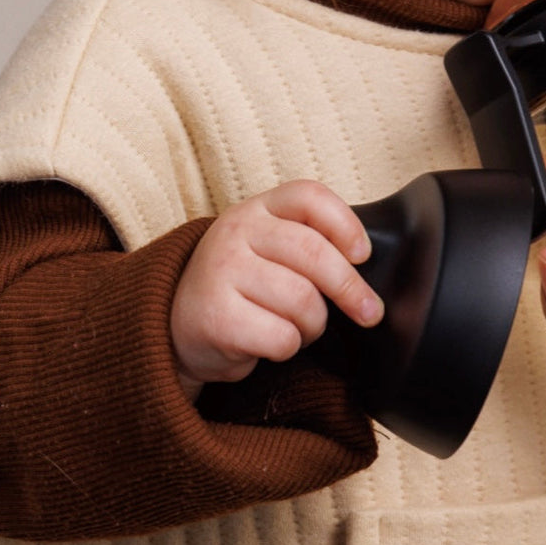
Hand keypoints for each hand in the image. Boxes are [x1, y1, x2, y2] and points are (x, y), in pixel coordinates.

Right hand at [170, 180, 382, 393]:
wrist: (177, 322)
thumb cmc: (241, 283)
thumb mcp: (269, 246)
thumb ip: (310, 240)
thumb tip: (367, 265)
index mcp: (258, 207)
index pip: (310, 197)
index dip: (346, 225)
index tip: (363, 254)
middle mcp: (237, 231)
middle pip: (315, 253)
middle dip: (351, 289)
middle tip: (368, 312)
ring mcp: (222, 271)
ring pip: (303, 301)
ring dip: (313, 325)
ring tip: (298, 327)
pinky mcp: (216, 317)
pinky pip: (281, 337)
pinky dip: (288, 347)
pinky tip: (272, 342)